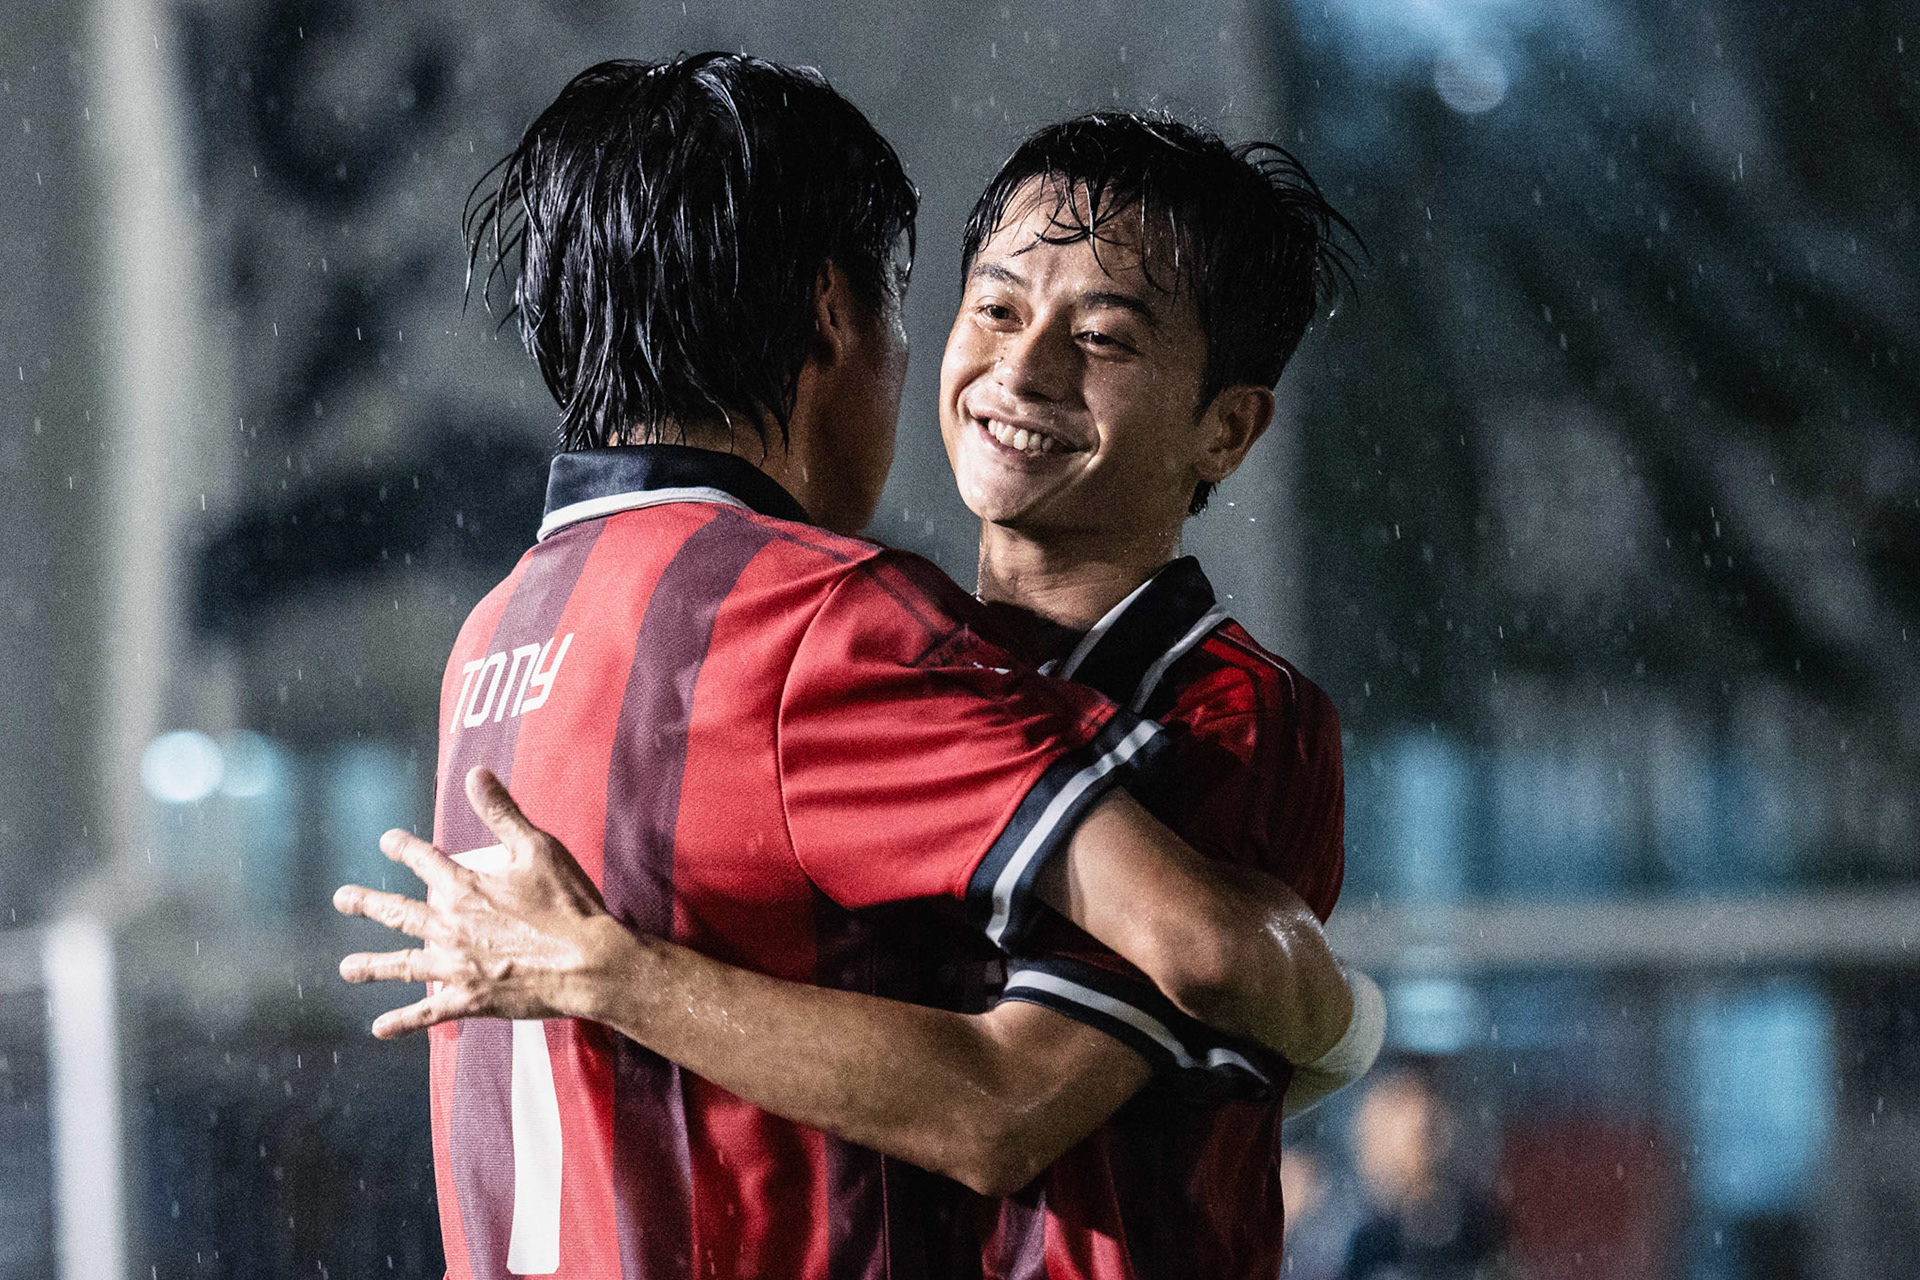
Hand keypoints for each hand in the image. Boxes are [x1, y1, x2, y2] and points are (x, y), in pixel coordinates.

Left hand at [333, 766, 636, 1037]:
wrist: (589, 963)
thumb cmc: (568, 905)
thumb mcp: (538, 848)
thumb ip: (502, 813)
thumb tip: (475, 775)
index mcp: (465, 887)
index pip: (424, 860)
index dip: (403, 848)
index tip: (387, 841)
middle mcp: (450, 926)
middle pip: (398, 913)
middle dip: (368, 904)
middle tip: (343, 899)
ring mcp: (456, 966)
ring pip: (404, 965)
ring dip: (372, 967)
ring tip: (348, 969)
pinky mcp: (470, 999)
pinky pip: (429, 1013)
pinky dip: (403, 1021)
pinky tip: (380, 1028)